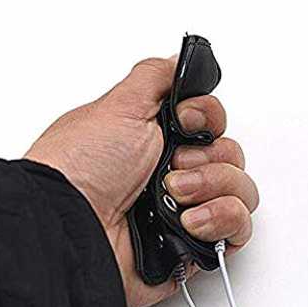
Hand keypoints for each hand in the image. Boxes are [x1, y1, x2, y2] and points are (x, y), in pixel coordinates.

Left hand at [25, 55, 258, 306]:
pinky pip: (237, 229)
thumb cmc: (80, 167)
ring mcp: (186, 210)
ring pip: (241, 190)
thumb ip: (155, 78)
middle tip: (172, 166)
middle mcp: (175, 173)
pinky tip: (190, 221)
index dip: (208, 117)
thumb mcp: (118, 106)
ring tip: (176, 194)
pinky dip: (222, 219)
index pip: (212, 123)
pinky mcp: (193, 246)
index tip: (185, 120)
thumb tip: (180, 60)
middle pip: (230, 154)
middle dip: (207, 158)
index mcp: (158, 140)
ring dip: (213, 186)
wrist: (66, 227)